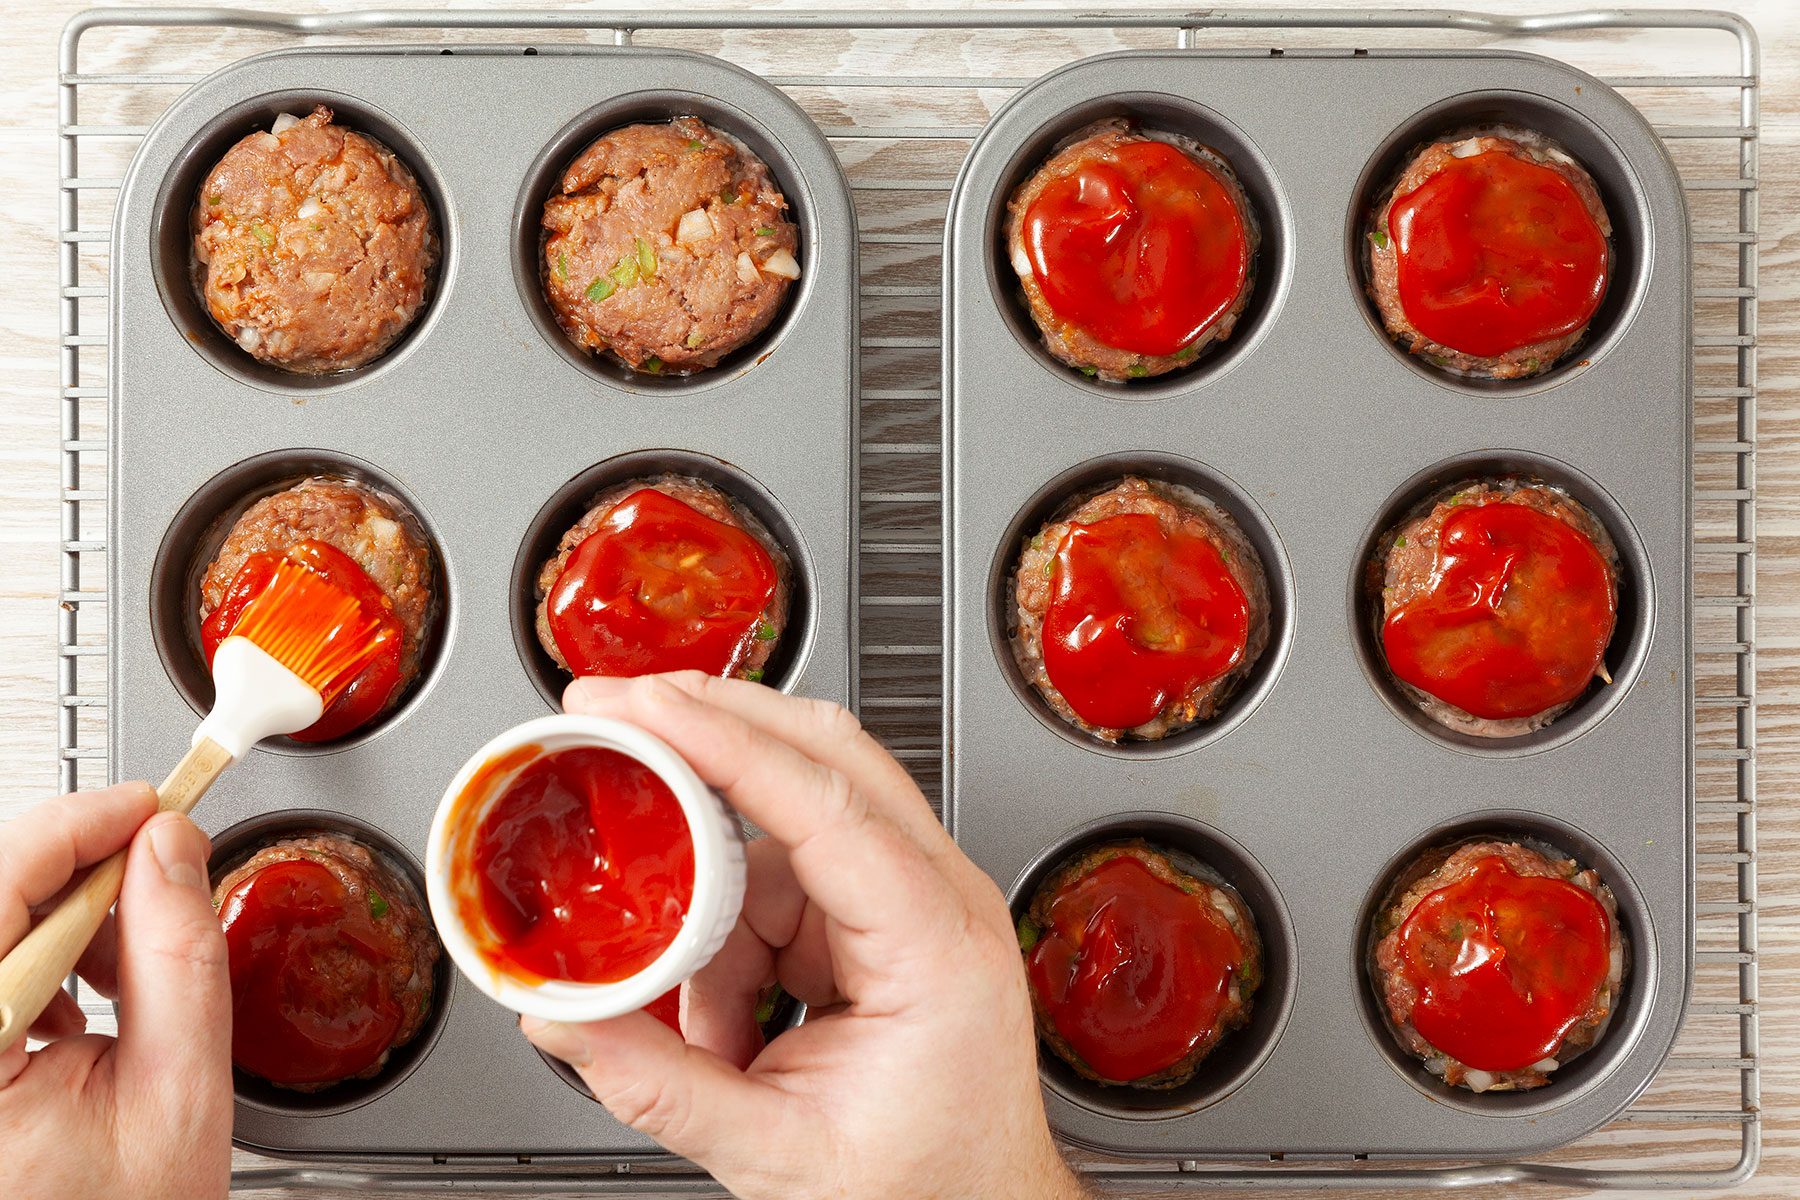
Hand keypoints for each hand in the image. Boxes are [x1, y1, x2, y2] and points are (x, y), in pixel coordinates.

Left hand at [0, 784, 231, 1199]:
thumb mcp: (179, 1090)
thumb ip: (178, 956)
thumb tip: (170, 846)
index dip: (80, 823)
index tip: (150, 805)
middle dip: (76, 872)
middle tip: (155, 885)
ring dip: (53, 918)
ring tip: (116, 978)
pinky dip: (28, 960)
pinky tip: (74, 1009)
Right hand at [523, 673, 1085, 1199]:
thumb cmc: (927, 1185)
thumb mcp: (780, 1157)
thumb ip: (660, 1087)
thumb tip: (562, 1017)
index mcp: (936, 945)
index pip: (826, 804)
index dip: (725, 742)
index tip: (644, 708)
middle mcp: (938, 897)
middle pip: (823, 754)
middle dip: (710, 725)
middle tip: (612, 714)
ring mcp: (914, 895)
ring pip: (787, 824)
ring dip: (716, 894)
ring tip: (711, 1025)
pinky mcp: (883, 911)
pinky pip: (786, 877)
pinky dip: (734, 930)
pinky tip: (734, 1019)